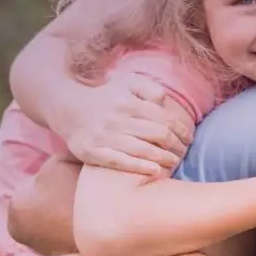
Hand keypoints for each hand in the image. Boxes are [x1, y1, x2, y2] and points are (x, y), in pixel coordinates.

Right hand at [55, 72, 191, 176]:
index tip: (189, 138)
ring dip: (163, 158)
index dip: (182, 130)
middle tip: (183, 153)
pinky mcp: (91, 152)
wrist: (67, 108)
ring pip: (141, 149)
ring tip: (174, 163)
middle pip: (157, 135)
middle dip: (176, 146)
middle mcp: (117, 119)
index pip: (165, 119)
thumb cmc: (106, 97)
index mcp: (129, 102)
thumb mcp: (128, 83)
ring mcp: (104, 136)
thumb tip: (165, 102)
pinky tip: (155, 171)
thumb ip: (150, 88)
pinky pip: (119, 162)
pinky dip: (139, 168)